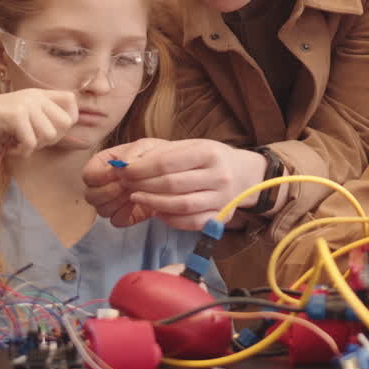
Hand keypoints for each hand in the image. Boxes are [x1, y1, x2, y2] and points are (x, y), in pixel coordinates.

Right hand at [0, 88, 79, 156]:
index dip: (69, 119)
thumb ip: (43, 123)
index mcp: (37, 94)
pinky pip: (31, 142)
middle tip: (31, 142)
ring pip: (50, 135)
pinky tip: (8, 148)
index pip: (72, 101)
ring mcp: (25, 103)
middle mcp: (34, 95)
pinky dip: (21, 152)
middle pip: (66, 122)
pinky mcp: (15, 115)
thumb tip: (78, 140)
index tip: (52, 133)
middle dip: (52, 139)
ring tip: (16, 144)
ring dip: (34, 147)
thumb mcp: (22, 120)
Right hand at [83, 139, 164, 226]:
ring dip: (119, 202)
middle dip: (109, 192)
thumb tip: (120, 167)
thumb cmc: (155, 155)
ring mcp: (111, 201)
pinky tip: (138, 202)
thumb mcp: (144, 147)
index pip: (88, 175)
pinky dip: (126, 214)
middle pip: (91, 196)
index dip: (100, 176)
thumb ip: (130, 155)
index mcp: (102, 164)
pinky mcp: (123, 215)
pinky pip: (116, 220)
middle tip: (127, 185)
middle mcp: (102, 184)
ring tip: (135, 191)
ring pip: (102, 210)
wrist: (172, 171)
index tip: (117, 174)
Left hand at [84, 138, 267, 230]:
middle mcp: (219, 176)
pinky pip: (190, 222)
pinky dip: (170, 219)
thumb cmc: (211, 158)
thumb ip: (163, 154)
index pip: (167, 162)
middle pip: (171, 184)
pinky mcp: (221, 217)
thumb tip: (128, 164)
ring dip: (153, 203)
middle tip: (126, 184)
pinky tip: (157, 211)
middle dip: (143, 185)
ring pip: (180, 205)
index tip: (123, 170)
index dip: (141, 168)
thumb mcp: (192, 146)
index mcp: (209, 152)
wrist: (245, 174)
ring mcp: (222, 199)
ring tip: (137, 197)